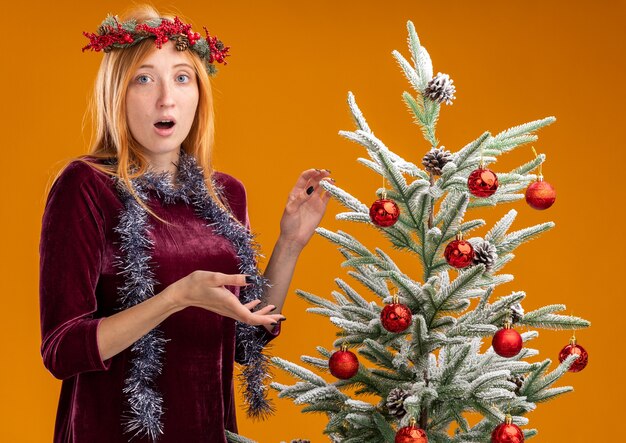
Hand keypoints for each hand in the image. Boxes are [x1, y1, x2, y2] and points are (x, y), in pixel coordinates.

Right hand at [169, 270, 284, 326]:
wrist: (181, 293)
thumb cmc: (196, 283)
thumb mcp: (215, 277)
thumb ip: (233, 279)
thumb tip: (250, 279)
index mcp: (230, 304)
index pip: (250, 317)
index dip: (265, 319)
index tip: (277, 318)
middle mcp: (229, 310)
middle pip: (251, 319)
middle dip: (267, 318)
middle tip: (281, 316)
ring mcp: (226, 310)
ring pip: (247, 316)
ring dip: (260, 313)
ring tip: (272, 309)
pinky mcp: (223, 306)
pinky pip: (241, 311)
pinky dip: (251, 308)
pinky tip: (256, 302)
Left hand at [279, 169, 332, 249]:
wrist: (294, 238)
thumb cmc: (289, 224)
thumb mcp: (291, 209)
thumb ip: (300, 198)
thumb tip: (310, 189)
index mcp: (296, 192)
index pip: (304, 178)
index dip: (310, 173)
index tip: (316, 171)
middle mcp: (306, 194)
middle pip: (314, 180)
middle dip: (320, 175)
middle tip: (326, 172)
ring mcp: (314, 200)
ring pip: (321, 187)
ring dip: (326, 181)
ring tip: (331, 179)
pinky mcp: (321, 208)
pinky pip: (327, 197)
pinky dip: (331, 191)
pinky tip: (333, 188)